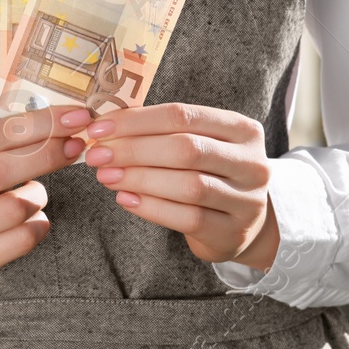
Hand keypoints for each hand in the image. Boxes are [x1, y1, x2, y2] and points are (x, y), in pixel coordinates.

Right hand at [0, 108, 85, 299]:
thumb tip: (58, 125)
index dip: (40, 124)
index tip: (74, 117)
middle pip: (3, 169)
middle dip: (48, 154)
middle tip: (76, 146)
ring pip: (16, 208)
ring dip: (38, 196)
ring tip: (33, 194)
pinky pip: (21, 240)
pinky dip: (38, 225)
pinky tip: (33, 220)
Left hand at [60, 102, 279, 270]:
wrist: (241, 223)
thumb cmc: (208, 173)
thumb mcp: (197, 144)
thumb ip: (160, 133)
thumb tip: (104, 127)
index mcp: (242, 129)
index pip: (183, 116)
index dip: (136, 121)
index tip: (99, 128)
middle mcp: (251, 162)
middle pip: (185, 149)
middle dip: (133, 150)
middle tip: (97, 155)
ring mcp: (247, 201)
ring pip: (188, 185)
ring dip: (139, 179)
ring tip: (105, 176)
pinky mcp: (233, 232)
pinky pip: (188, 218)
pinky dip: (152, 207)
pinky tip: (126, 199)